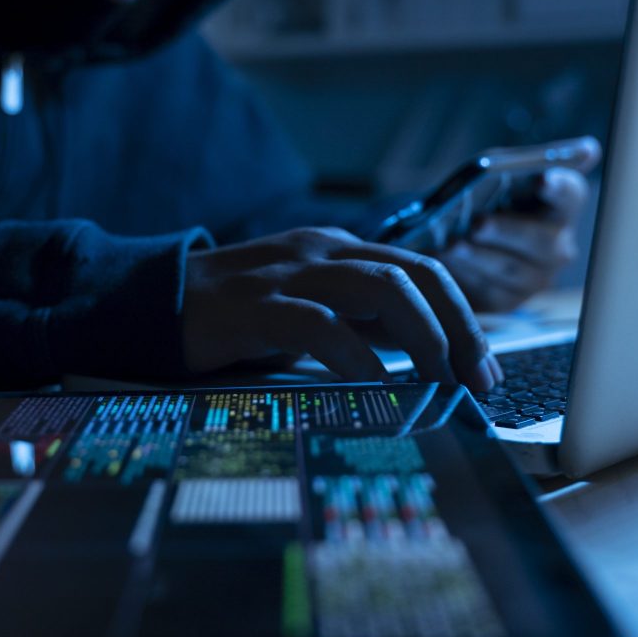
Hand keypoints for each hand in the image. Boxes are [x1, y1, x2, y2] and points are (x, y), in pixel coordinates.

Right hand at [182, 227, 500, 390]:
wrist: (153, 302)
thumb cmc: (238, 315)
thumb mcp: (311, 311)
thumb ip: (363, 323)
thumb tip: (430, 358)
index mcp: (339, 251)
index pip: (423, 270)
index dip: (464, 317)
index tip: (484, 368)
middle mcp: (322, 252)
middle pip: (414, 274)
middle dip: (458, 327)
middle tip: (477, 380)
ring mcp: (288, 275)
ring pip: (380, 286)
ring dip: (424, 335)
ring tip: (441, 380)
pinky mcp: (253, 307)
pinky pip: (318, 324)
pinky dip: (354, 354)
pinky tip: (374, 384)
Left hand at [433, 167, 591, 312]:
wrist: (455, 232)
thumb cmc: (483, 195)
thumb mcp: (494, 172)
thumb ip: (509, 164)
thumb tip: (534, 160)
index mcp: (560, 205)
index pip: (570, 194)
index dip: (559, 188)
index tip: (541, 179)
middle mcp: (558, 245)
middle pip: (543, 241)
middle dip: (508, 231)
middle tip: (479, 224)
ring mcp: (536, 277)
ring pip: (511, 271)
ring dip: (478, 257)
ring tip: (451, 245)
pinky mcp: (507, 300)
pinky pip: (488, 291)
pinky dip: (463, 274)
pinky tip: (443, 262)